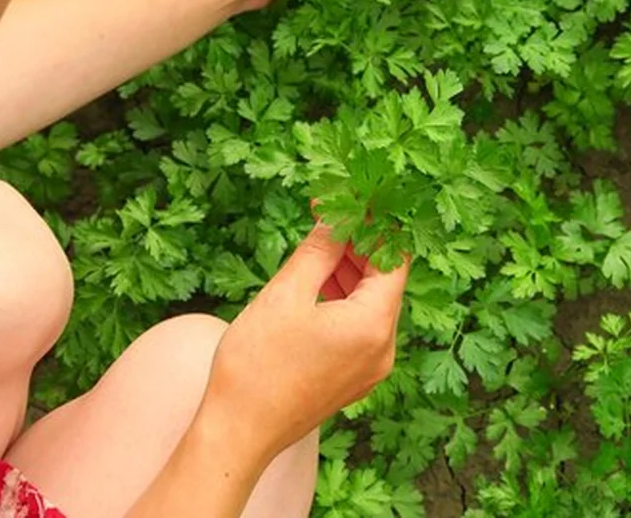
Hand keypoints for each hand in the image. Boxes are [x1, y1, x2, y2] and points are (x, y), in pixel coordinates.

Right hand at [196, 221, 408, 462]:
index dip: (374, 222)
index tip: (351, 197)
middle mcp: (383, 349)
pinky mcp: (354, 377)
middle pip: (385, 279)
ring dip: (350, 268)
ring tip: (318, 241)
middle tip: (328, 211)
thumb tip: (338, 214)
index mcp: (374, 326)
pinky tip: (316, 279)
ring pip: (371, 301)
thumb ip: (319, 249)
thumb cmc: (256, 367)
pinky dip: (343, 297)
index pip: (393, 257)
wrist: (237, 434)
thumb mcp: (286, 294)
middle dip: (359, 241)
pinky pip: (360, 325)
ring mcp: (370, 367)